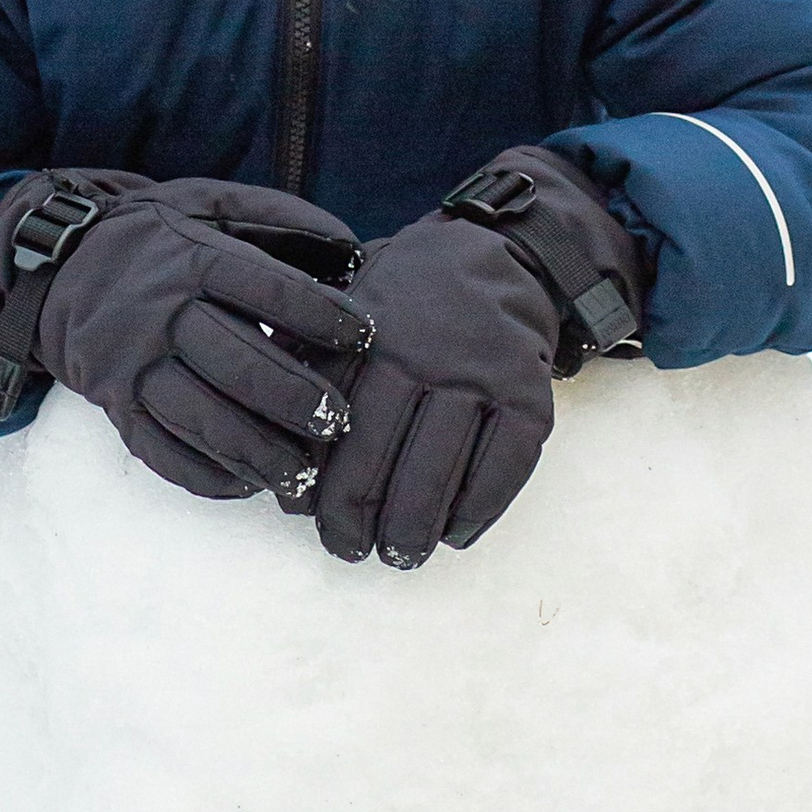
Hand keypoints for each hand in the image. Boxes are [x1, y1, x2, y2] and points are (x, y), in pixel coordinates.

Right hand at [0, 172, 370, 504]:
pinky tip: (245, 484)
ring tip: (304, 472)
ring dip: (257, 451)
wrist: (57, 266)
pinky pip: (158, 451)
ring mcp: (133, 364)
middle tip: (340, 421)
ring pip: (201, 418)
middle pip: (238, 364)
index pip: (267, 290)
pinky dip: (204, 475)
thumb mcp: (210, 204)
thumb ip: (280, 219)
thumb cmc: (156, 239)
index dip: (321, 315)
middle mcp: (160, 314)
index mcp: (193, 259)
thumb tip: (354, 251)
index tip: (365, 336)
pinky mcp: (113, 403)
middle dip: (295, 398)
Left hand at [313, 151, 643, 570]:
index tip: (317, 527)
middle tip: (356, 553)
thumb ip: (314, 376)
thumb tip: (280, 467)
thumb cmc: (408, 303)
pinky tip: (456, 534)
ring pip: (440, 474)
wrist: (498, 256)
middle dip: (363, 525)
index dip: (324, 495)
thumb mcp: (349, 317)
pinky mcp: (530, 394)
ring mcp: (482, 376)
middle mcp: (426, 357)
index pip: (336, 435)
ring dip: (416, 530)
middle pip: (383, 465)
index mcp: (370, 342)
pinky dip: (477, 511)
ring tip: (401, 555)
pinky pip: (504, 468)